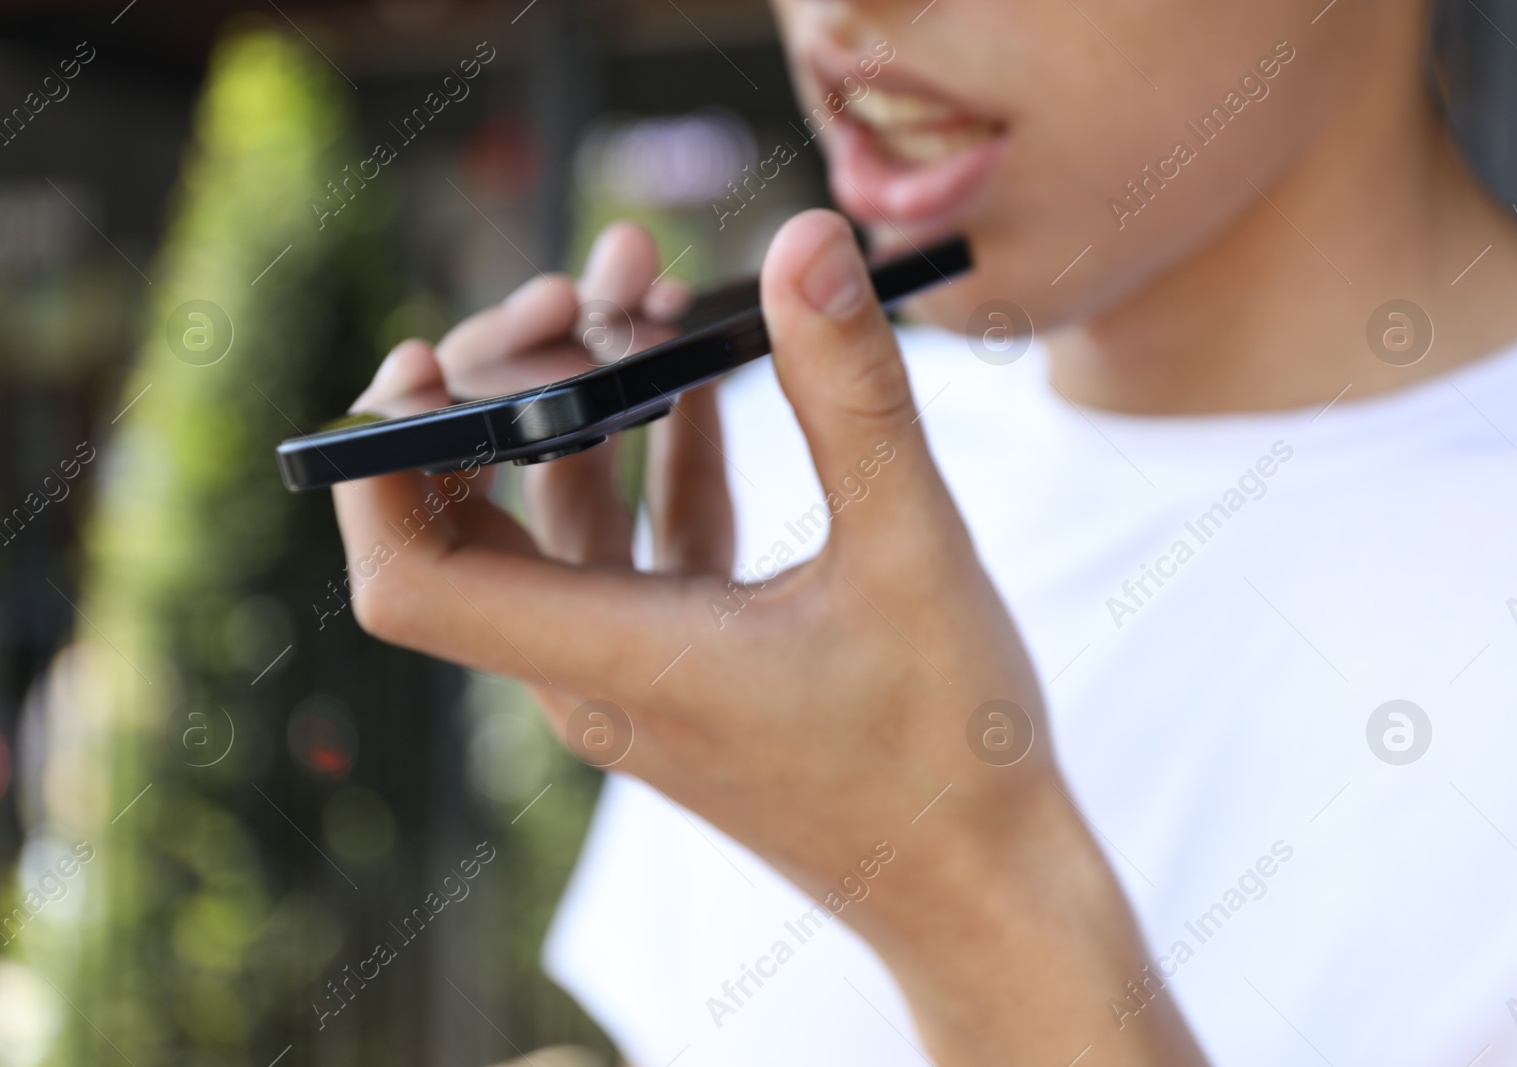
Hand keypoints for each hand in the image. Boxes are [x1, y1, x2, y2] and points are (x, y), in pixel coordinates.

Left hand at [331, 211, 1203, 1064]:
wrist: (976, 889)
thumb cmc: (947, 753)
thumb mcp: (911, 553)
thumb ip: (851, 394)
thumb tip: (805, 241)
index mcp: (620, 665)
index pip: (415, 581)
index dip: (378, 469)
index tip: (415, 362)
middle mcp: (600, 678)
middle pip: (468, 528)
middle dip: (498, 391)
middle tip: (578, 288)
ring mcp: (639, 676)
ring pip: (556, 529)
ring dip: (580, 415)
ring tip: (644, 298)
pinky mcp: (686, 671)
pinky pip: (632, 554)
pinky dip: (648, 467)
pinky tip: (696, 390)